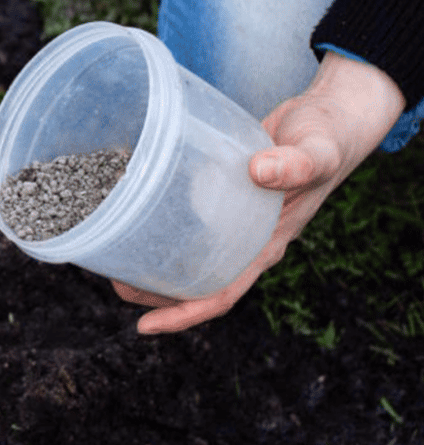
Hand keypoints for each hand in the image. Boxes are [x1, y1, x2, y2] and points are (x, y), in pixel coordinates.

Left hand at [113, 52, 406, 333]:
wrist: (330, 118)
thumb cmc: (328, 140)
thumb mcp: (317, 152)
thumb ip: (296, 165)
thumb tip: (260, 172)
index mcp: (267, 244)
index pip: (223, 293)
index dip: (183, 314)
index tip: (144, 326)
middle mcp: (247, 239)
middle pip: (196, 280)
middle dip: (156, 292)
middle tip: (114, 285)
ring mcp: (235, 219)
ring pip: (190, 253)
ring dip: (153, 261)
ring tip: (114, 259)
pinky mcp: (223, 194)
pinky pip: (190, 218)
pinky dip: (163, 221)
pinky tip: (134, 212)